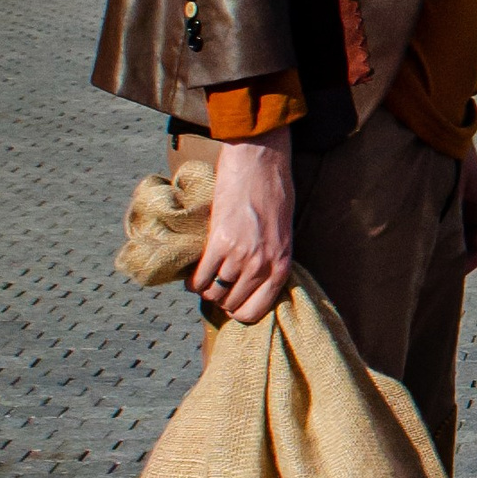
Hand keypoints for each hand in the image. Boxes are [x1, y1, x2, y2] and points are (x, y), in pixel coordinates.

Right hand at [193, 129, 294, 325]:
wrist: (261, 164)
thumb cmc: (274, 195)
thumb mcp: (283, 234)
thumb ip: (271, 259)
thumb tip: (252, 282)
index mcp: (282, 265)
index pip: (256, 310)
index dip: (239, 312)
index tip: (231, 303)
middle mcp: (263, 265)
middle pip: (231, 304)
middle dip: (221, 300)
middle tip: (215, 287)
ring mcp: (241, 255)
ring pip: (214, 293)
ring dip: (206, 290)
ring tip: (204, 279)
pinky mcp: (220, 242)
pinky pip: (200, 278)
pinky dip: (193, 282)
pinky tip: (194, 275)